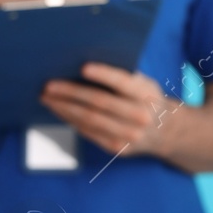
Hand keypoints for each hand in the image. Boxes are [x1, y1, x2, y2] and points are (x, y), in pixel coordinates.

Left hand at [41, 62, 179, 158]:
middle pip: (100, 103)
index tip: (82, 67)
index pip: (124, 83)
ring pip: (89, 119)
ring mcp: (129, 135)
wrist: (165, 132)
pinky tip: (59, 110)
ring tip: (46, 98)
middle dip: (71, 93)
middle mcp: (140, 116)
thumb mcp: (146, 85)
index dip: (103, 75)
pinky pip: (88, 132)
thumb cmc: (147, 100)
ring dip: (64, 108)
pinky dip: (70, 119)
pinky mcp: (116, 147)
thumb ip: (124, 76)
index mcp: (148, 95)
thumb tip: (85, 65)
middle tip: (49, 85)